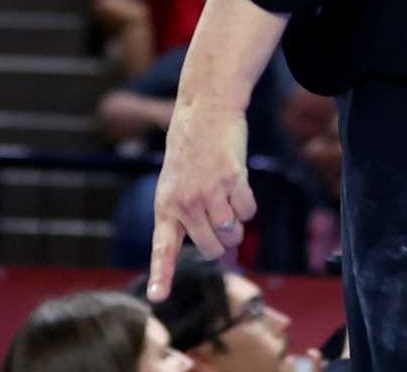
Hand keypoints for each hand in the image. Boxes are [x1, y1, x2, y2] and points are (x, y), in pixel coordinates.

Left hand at [147, 99, 256, 301]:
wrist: (206, 109)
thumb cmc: (191, 150)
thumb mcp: (175, 184)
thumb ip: (189, 217)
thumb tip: (225, 247)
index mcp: (166, 206)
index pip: (163, 249)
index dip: (161, 276)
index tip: (157, 298)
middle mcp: (185, 203)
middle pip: (212, 247)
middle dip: (223, 241)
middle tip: (221, 218)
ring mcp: (209, 191)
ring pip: (232, 232)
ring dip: (237, 225)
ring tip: (229, 201)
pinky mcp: (232, 178)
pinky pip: (248, 211)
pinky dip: (248, 205)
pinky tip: (239, 186)